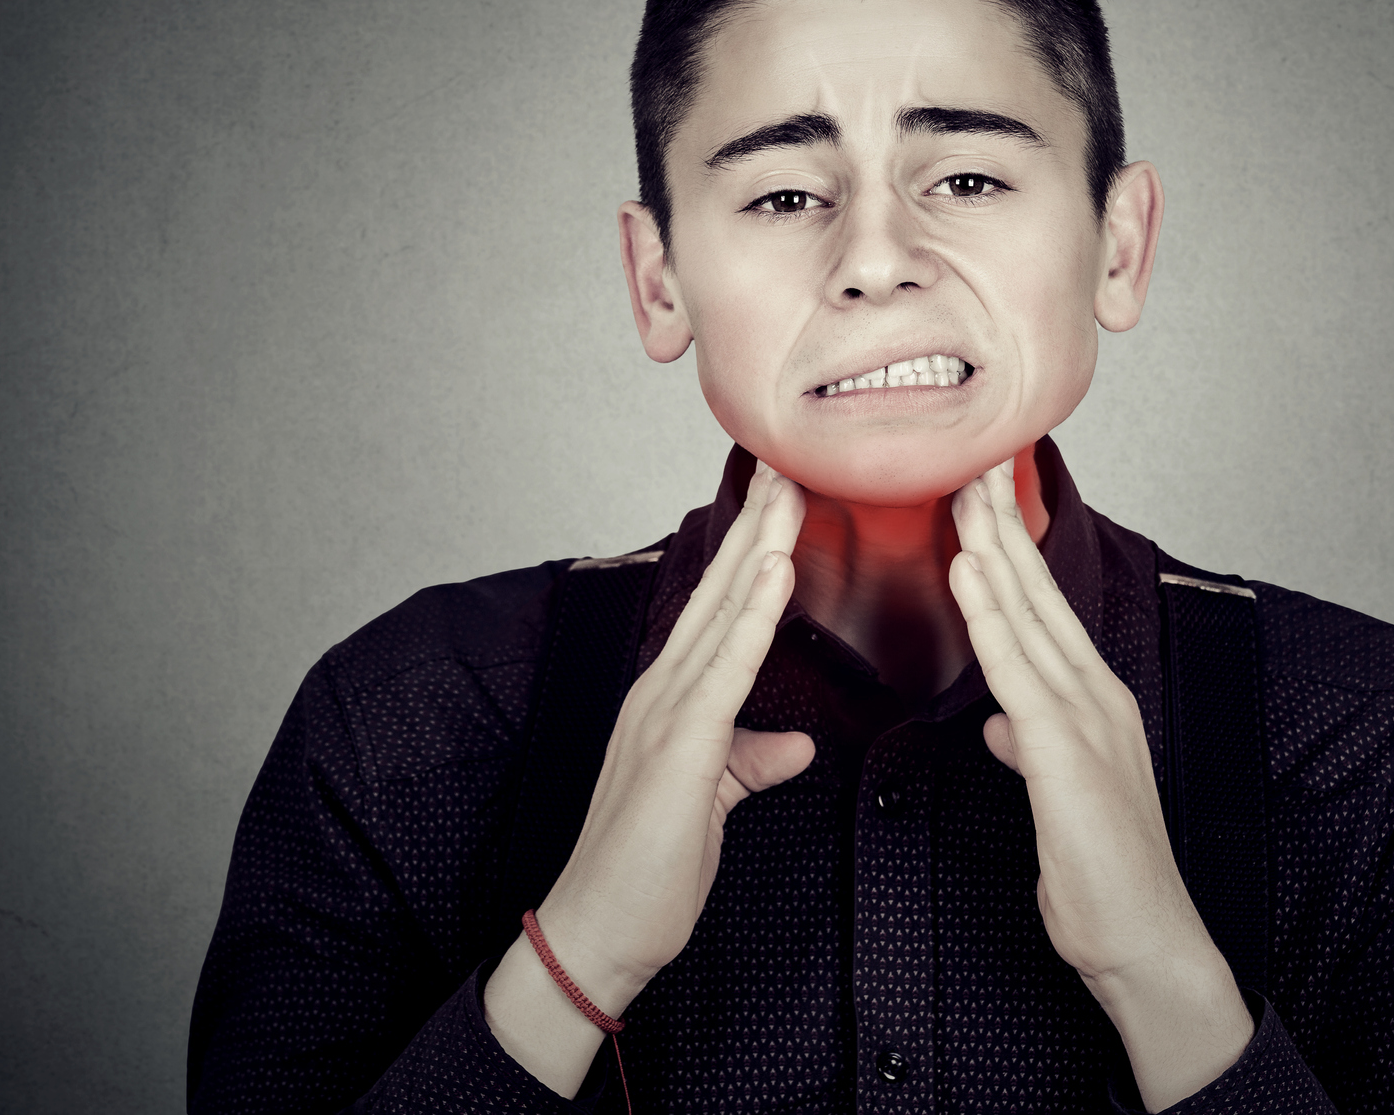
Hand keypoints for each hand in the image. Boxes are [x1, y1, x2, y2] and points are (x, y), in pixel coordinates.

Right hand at [486, 461, 814, 1091]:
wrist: (598, 934)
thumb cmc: (648, 871)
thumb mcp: (714, 801)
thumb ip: (750, 761)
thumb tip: (795, 744)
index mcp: (671, 698)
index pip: (720, 607)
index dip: (752, 548)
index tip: (783, 497)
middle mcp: (661, 690)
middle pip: (718, 590)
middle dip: (756, 524)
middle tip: (789, 460)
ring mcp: (663, 714)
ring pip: (721, 613)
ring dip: (758, 548)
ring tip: (790, 491)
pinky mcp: (677, 748)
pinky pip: (725, 669)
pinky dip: (752, 616)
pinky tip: (775, 573)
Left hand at [950, 457, 1252, 1109]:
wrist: (1147, 945)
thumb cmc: (1104, 881)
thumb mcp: (1058, 800)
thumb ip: (1032, 750)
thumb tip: (1004, 724)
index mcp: (1091, 705)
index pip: (1041, 612)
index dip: (1009, 553)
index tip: (980, 501)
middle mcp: (1096, 698)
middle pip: (1039, 595)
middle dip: (1002, 526)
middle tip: (970, 460)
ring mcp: (1087, 720)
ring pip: (1029, 617)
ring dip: (993, 550)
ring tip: (962, 492)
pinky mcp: (1068, 753)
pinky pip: (1019, 672)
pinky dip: (992, 618)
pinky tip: (969, 575)